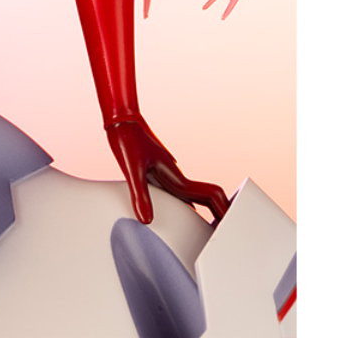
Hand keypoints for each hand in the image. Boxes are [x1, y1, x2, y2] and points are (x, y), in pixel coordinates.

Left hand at [106, 117, 229, 224]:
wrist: (121, 119)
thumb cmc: (128, 138)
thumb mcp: (132, 168)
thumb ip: (140, 194)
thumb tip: (147, 221)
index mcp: (177, 178)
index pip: (212, 196)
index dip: (225, 211)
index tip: (233, 228)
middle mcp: (177, 178)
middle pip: (208, 199)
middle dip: (220, 216)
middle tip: (226, 236)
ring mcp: (169, 176)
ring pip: (194, 198)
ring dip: (206, 213)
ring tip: (208, 233)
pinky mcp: (157, 174)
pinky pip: (178, 195)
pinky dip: (185, 208)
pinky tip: (178, 216)